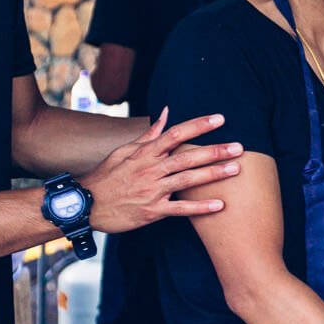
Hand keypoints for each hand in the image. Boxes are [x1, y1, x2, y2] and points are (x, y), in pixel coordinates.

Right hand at [84, 109, 242, 232]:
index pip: (175, 134)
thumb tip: (166, 112)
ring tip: (236, 169)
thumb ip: (149, 134)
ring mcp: (151, 191)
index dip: (198, 125)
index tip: (220, 118)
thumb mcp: (123, 151)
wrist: (83, 206)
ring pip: (186, 180)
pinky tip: (220, 205)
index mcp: (144, 153)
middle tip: (240, 147)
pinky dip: (199, 208)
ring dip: (212, 174)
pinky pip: (179, 210)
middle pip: (186, 157)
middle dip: (214, 151)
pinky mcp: (151, 211)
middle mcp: (150, 169)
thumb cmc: (107, 177)